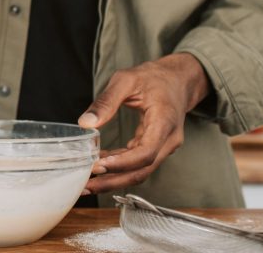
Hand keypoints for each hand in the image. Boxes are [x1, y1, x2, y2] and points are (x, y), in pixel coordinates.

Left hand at [78, 53, 209, 194]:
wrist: (177, 79)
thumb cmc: (153, 77)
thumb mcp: (126, 80)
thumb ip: (106, 101)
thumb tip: (85, 123)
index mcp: (164, 121)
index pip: (146, 152)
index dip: (122, 163)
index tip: (99, 165)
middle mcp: (168, 140)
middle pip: (143, 170)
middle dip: (113, 180)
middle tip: (87, 185)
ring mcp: (164, 146)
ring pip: (140, 171)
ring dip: (114, 179)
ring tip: (88, 182)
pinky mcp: (156, 147)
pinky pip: (138, 163)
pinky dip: (119, 168)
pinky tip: (99, 165)